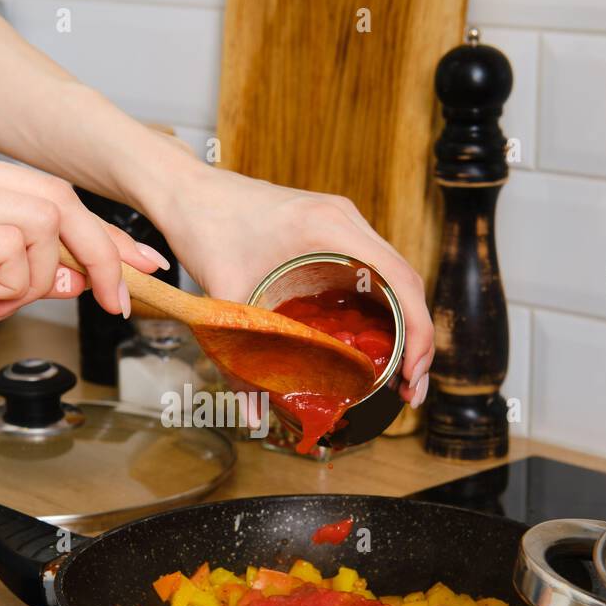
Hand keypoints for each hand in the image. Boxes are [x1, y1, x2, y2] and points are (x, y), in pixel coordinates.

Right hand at [0, 142, 163, 342]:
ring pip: (41, 223)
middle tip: (105, 297)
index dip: (103, 231)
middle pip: (59, 198)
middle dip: (98, 253)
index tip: (136, 263)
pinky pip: (7, 248)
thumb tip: (73, 277)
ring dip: (37, 276)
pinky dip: (8, 281)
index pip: (49, 190)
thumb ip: (9, 267)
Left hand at [156, 166, 432, 405]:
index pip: (401, 280)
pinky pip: (371, 270)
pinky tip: (373, 340)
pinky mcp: (330, 230)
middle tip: (409, 389)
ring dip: (403, 322)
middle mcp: (346, 220)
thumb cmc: (204, 227)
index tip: (414, 375)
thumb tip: (254, 414)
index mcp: (330, 227)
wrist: (186, 190)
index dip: (419, 332)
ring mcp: (341, 223)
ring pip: (392, 276)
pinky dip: (381, 306)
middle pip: (405, 281)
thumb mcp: (224, 297)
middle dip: (417, 338)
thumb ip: (238, 360)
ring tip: (398, 373)